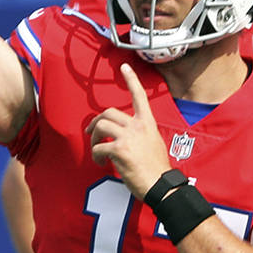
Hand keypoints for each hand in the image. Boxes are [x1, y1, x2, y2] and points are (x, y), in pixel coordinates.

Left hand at [86, 63, 171, 198]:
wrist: (161, 186)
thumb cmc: (157, 169)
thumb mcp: (153, 143)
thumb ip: (140, 135)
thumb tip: (125, 138)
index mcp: (148, 123)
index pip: (139, 96)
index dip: (131, 79)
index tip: (124, 66)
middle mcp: (138, 126)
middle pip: (108, 112)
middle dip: (96, 121)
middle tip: (91, 132)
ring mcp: (128, 137)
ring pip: (101, 126)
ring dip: (94, 138)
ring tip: (96, 150)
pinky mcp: (119, 150)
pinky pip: (99, 147)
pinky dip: (96, 155)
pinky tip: (101, 163)